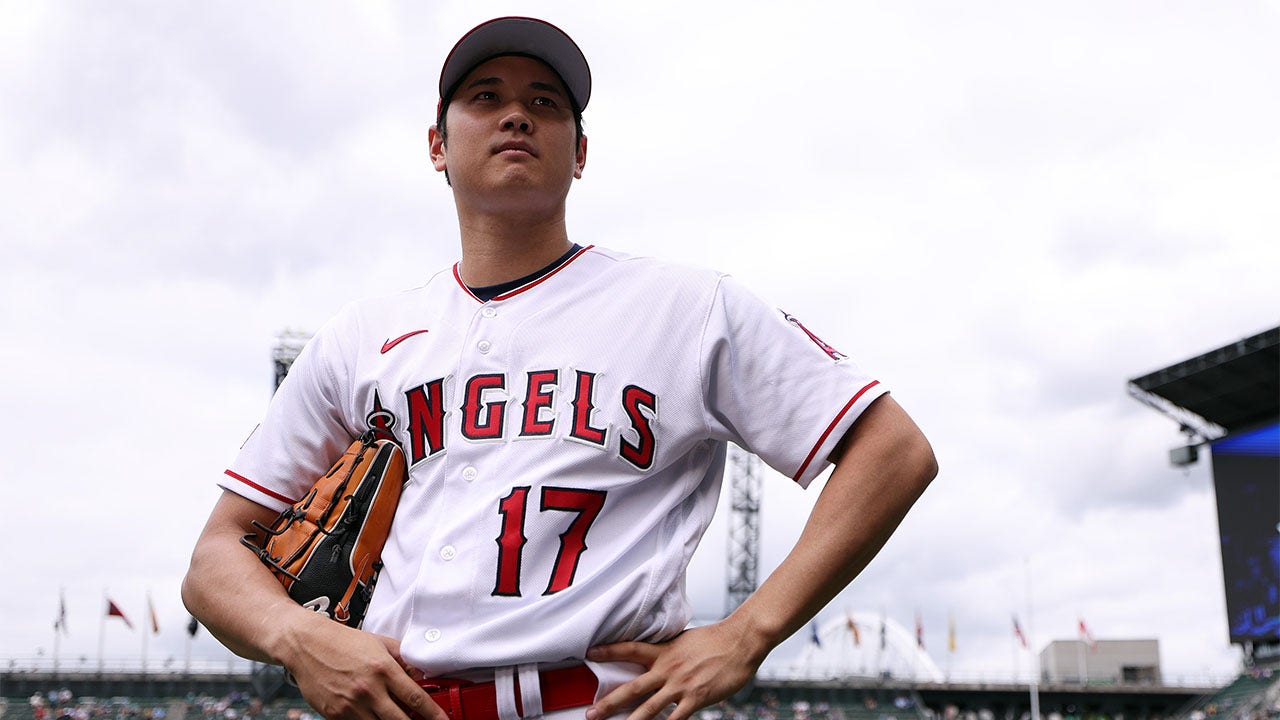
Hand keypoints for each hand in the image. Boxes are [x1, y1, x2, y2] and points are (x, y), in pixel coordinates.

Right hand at [279, 612, 446, 719]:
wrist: (306, 644)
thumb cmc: (343, 642)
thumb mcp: (380, 643)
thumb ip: (403, 659)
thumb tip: (421, 675)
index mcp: (384, 669)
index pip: (416, 698)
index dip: (434, 714)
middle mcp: (369, 690)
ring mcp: (351, 705)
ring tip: (392, 715)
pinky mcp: (335, 715)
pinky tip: (372, 716)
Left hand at [585, 622, 765, 719]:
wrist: (740, 641)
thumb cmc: (716, 640)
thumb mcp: (684, 640)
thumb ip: (668, 651)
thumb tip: (658, 657)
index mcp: (663, 652)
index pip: (630, 649)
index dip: (608, 651)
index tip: (589, 653)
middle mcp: (667, 669)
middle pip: (632, 688)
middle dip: (609, 703)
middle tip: (591, 713)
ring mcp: (680, 686)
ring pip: (648, 710)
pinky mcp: (696, 699)